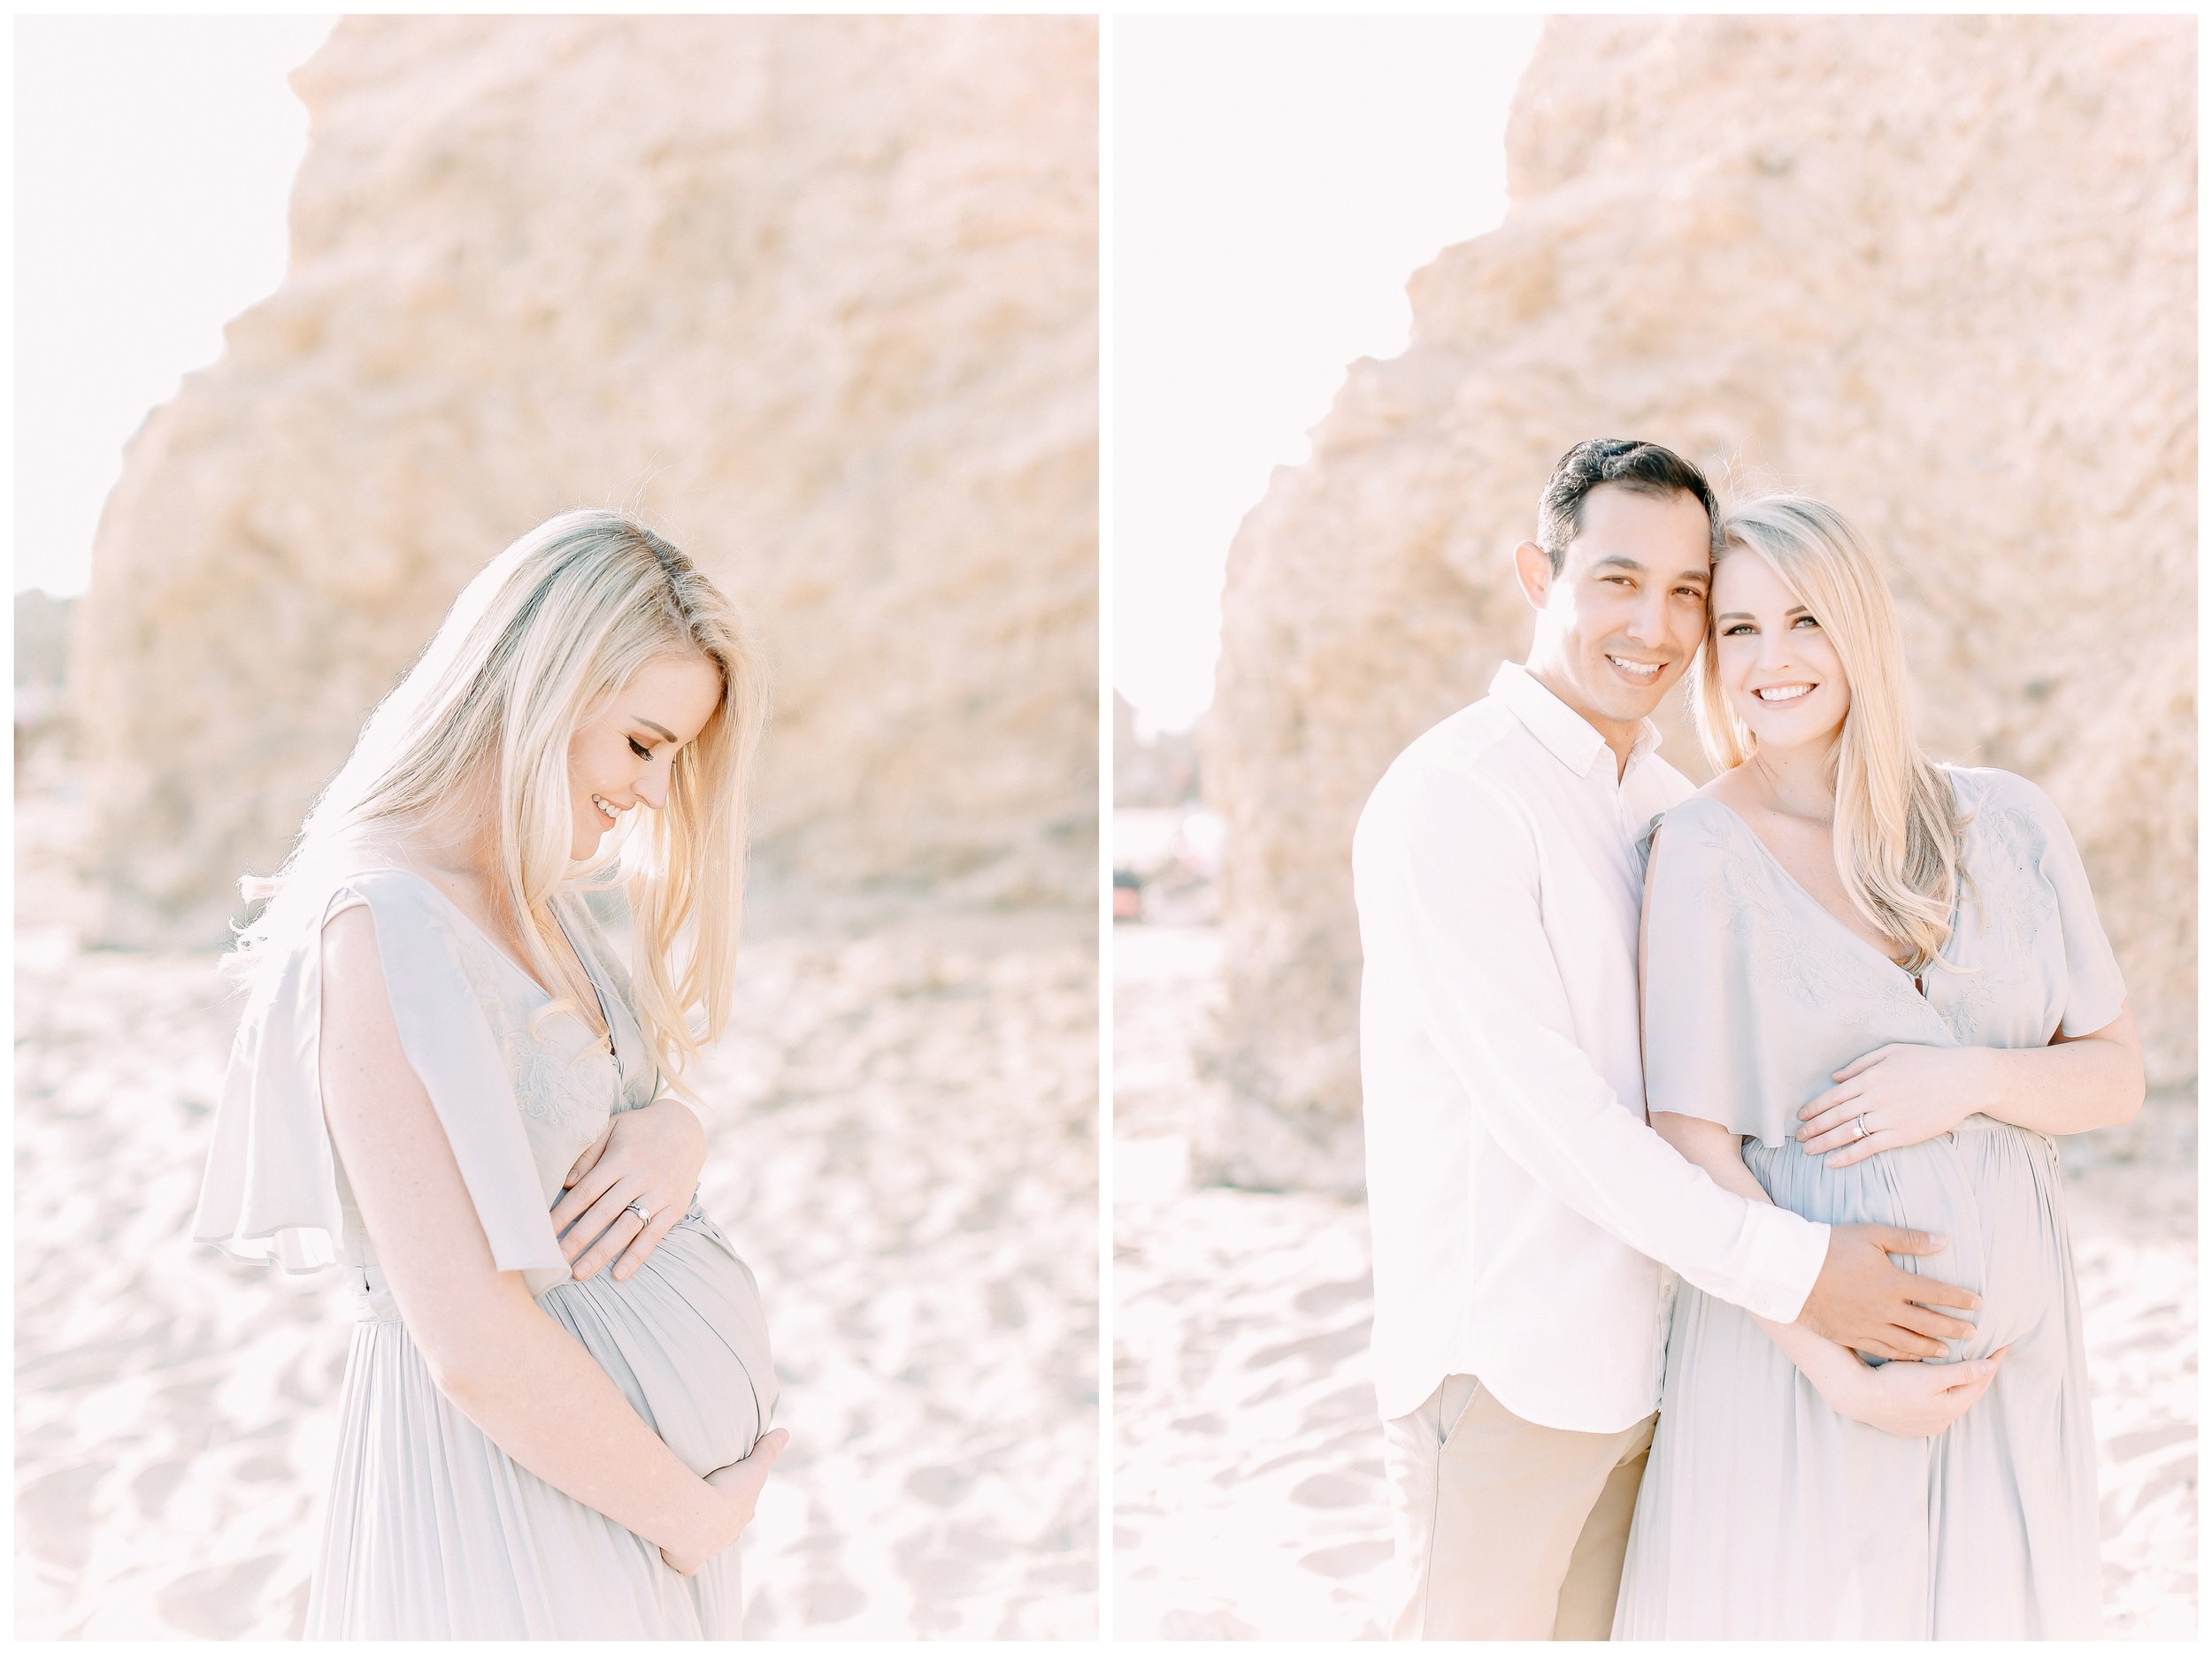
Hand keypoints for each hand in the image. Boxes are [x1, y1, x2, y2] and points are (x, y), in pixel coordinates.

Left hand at [550, 1097, 707, 1281]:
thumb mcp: (613, 1128)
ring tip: (580, 1273)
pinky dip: (637, 1255)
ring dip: (603, 1252)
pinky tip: (619, 1274)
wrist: (687, 1128)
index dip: (564, 1213)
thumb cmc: (640, 1130)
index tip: (543, 1232)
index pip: (587, 1191)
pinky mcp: (675, 1207)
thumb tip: (566, 1183)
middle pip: (604, 1212)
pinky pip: (654, 1235)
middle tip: (554, 1261)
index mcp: (622, 1157)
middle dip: (578, 1238)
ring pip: (627, 1227)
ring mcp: (660, 1193)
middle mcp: (642, 1176)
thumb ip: (588, 1153)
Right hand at [659, 1429, 789, 1574]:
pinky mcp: (688, 1563)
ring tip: (686, 1525)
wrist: (700, 1518)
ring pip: (707, 1546)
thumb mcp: (753, 1466)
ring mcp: (709, 1551)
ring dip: (699, 1537)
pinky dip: (682, 1563)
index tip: (729, 1493)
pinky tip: (675, 1558)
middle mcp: (728, 1536)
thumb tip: (786, 1432)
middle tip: (704, 1509)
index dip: (737, 1502)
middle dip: (719, 1522)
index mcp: (741, 1515)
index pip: (743, 1510)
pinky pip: (687, 1566)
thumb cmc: (728, 1491)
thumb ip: (767, 1450)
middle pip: (726, 1530)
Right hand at [1795, 1224, 1980, 1360]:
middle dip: (1954, 1328)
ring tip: (1947, 1351)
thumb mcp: (1872, 1234)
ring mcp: (1870, 1326)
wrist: (1791, 1271)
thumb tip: (1944, 1241)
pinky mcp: (1852, 1336)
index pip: (1938, 1293)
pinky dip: (1904, 1356)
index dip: (1961, 1300)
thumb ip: (1909, 1238)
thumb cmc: (1831, 1247)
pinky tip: (1912, 1358)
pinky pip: (1884, 1351)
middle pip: (1929, 1323)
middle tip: (1972, 1333)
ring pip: (1910, 1343)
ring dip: (1932, 1347)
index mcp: (1894, 1282)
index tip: (1979, 1304)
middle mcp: (1886, 1309)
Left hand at [1797, 1044, 1986, 1167]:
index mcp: (1870, 1077)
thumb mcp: (1891, 1052)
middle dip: (1813, 1128)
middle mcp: (1874, 1098)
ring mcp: (1888, 1118)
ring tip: (1808, 1151)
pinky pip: (1868, 1148)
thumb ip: (1860, 1064)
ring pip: (1847, 1134)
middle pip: (1835, 1116)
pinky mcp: (1902, 1135)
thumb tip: (1834, 1077)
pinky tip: (1832, 1162)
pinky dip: (1848, 1156)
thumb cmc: (1929, 1061)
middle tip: (1797, 1138)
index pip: (1833, 1096)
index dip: (1813, 1108)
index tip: (1800, 1117)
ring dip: (1824, 1143)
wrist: (1965, 1079)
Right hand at [1828, 1347, 2009, 1437]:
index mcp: (1952, 1407)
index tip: (2003, 1345)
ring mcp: (1927, 1424)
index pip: (1981, 1381)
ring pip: (1953, 1401)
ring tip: (1967, 1367)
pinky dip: (1944, 1393)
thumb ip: (1962, 1373)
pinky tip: (1938, 1386)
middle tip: (1990, 1354)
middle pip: (1969, 1393)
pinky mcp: (1912, 1424)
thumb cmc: (1894, 1384)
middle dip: (1981, 1374)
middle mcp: (1943, 1419)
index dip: (1993, 1362)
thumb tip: (1990, 1366)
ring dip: (1962, 1384)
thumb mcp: (1931, 1376)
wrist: (1859, 1399)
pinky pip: (1936, 1407)